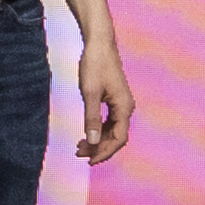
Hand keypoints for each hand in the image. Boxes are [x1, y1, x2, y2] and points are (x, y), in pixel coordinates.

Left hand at [74, 41, 136, 166]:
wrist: (99, 43)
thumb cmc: (95, 64)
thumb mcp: (90, 93)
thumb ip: (92, 118)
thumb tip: (94, 142)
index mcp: (124, 107)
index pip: (118, 139)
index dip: (104, 152)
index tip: (89, 161)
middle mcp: (126, 107)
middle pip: (116, 137)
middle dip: (99, 148)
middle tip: (78, 152)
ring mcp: (121, 103)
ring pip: (112, 130)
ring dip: (98, 140)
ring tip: (79, 146)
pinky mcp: (114, 99)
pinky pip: (109, 122)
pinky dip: (98, 130)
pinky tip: (87, 133)